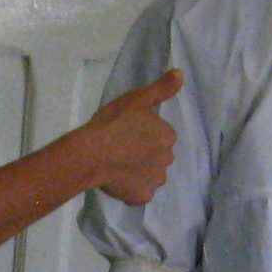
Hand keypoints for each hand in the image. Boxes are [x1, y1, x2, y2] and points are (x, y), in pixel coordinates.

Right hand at [87, 70, 181, 206]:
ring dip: (138, 171)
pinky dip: (131, 188)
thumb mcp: (136, 99)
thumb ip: (161, 88)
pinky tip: (116, 179)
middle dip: (143, 154)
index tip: (126, 132)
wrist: (91, 154)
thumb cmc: (112, 123)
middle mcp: (167, 160)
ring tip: (117, 164)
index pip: (160, 136)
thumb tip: (180, 73)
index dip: (142, 134)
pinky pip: (139, 192)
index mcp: (167, 136)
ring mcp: (155, 181)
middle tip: (120, 148)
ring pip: (150, 175)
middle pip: (157, 156)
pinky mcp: (142, 197)